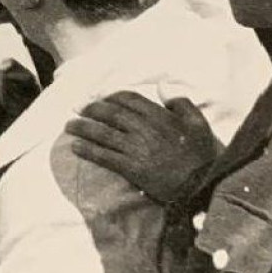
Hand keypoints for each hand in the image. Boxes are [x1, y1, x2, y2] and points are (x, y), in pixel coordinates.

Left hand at [66, 91, 220, 204]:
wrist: (202, 186)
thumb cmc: (202, 155)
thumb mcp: (198, 123)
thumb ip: (180, 102)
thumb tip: (162, 86)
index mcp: (160, 116)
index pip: (128, 98)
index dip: (111, 96)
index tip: (100, 97)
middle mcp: (144, 129)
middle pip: (111, 113)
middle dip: (91, 109)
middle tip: (77, 108)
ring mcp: (136, 148)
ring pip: (103, 133)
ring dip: (83, 128)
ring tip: (69, 126)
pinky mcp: (132, 168)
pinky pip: (105, 156)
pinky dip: (88, 150)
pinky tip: (75, 147)